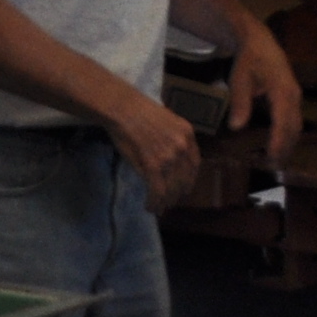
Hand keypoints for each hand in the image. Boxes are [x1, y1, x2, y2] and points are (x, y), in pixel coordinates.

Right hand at [107, 91, 203, 210]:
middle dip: (177, 194)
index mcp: (188, 134)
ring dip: (165, 202)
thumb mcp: (166, 122)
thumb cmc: (138, 112)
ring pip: (172, 188)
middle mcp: (183, 146)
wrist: (122, 108)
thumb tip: (170, 161)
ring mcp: (170, 157)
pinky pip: (158, 190)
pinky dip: (154, 202)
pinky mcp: (154, 165)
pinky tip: (150, 207)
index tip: (182, 187)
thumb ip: (173, 140)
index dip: (188, 179)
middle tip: (169, 202)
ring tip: (158, 208)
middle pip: (185, 179)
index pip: (194, 164)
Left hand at [230, 25, 305, 168]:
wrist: (260, 41)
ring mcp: (295, 96)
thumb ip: (240, 102)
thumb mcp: (240, 78)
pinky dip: (288, 134)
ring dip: (288, 143)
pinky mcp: (293, 97)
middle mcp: (294, 95)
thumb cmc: (249, 59)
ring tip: (276, 160)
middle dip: (285, 147)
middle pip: (294, 127)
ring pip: (296, 125)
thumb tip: (236, 127)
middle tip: (273, 166)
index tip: (271, 156)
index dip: (278, 141)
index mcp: (282, 90)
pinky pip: (294, 120)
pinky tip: (277, 144)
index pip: (283, 121)